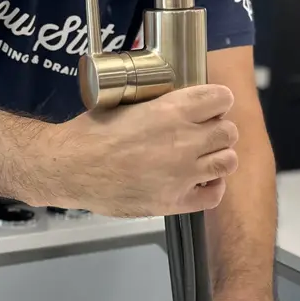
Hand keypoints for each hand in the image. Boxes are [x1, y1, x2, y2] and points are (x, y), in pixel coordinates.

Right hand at [48, 84, 238, 217]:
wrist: (70, 168)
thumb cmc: (92, 132)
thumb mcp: (127, 103)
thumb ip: (160, 104)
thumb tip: (177, 102)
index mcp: (172, 110)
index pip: (221, 99)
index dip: (217, 102)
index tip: (208, 108)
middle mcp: (184, 140)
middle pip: (228, 131)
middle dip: (218, 129)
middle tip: (201, 134)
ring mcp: (183, 174)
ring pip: (228, 161)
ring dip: (218, 156)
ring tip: (200, 157)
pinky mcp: (175, 201)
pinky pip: (214, 194)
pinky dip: (212, 186)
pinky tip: (198, 180)